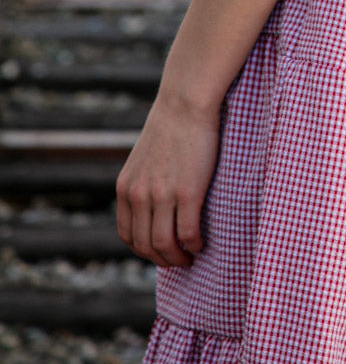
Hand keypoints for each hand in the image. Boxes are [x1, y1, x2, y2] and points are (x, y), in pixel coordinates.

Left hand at [115, 93, 221, 266]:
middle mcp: (139, 195)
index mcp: (126, 188)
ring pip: (165, 245)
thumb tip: (154, 205)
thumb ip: (144, 183)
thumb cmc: (172, 126)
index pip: (128, 235)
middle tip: (180, 260)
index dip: (144, 250)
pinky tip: (202, 243)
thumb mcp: (145, 158)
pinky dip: (194, 245)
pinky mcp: (187, 192)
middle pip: (145, 246)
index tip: (161, 250)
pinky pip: (188, 233)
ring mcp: (162, 195)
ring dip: (179, 258)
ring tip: (191, 256)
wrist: (185, 103)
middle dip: (163, 259)